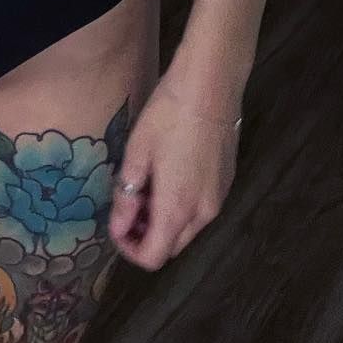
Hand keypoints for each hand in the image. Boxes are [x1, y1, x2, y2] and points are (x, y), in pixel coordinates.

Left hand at [107, 80, 241, 269]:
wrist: (211, 85)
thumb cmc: (168, 115)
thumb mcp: (137, 152)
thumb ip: (127, 195)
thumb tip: (119, 226)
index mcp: (177, 209)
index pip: (153, 257)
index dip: (129, 249)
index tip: (116, 224)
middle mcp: (203, 213)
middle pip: (171, 246)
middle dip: (145, 234)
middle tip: (127, 202)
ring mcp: (219, 199)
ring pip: (187, 229)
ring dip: (163, 220)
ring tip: (145, 184)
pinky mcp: (226, 183)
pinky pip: (200, 210)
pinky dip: (181, 206)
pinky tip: (168, 174)